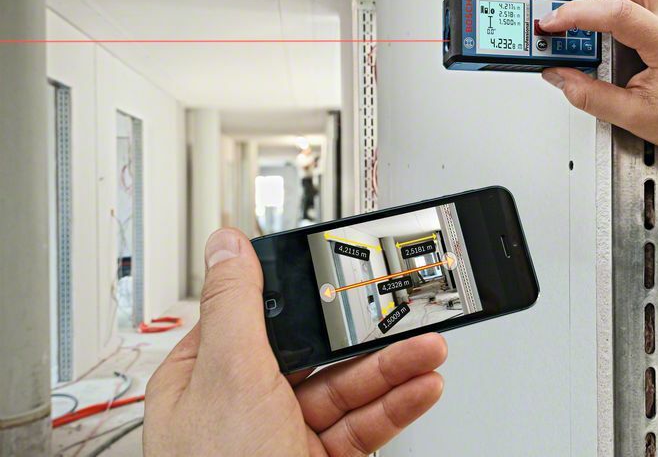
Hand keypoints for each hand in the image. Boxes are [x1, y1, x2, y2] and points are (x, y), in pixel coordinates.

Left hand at [144, 228, 447, 456]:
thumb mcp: (227, 376)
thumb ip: (235, 305)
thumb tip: (225, 245)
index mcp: (205, 376)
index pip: (255, 315)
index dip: (297, 293)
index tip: (336, 271)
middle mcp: (242, 404)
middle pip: (313, 350)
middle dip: (363, 334)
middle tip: (402, 310)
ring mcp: (283, 435)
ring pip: (347, 389)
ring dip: (392, 369)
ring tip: (430, 351)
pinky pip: (363, 425)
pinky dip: (395, 406)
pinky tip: (420, 387)